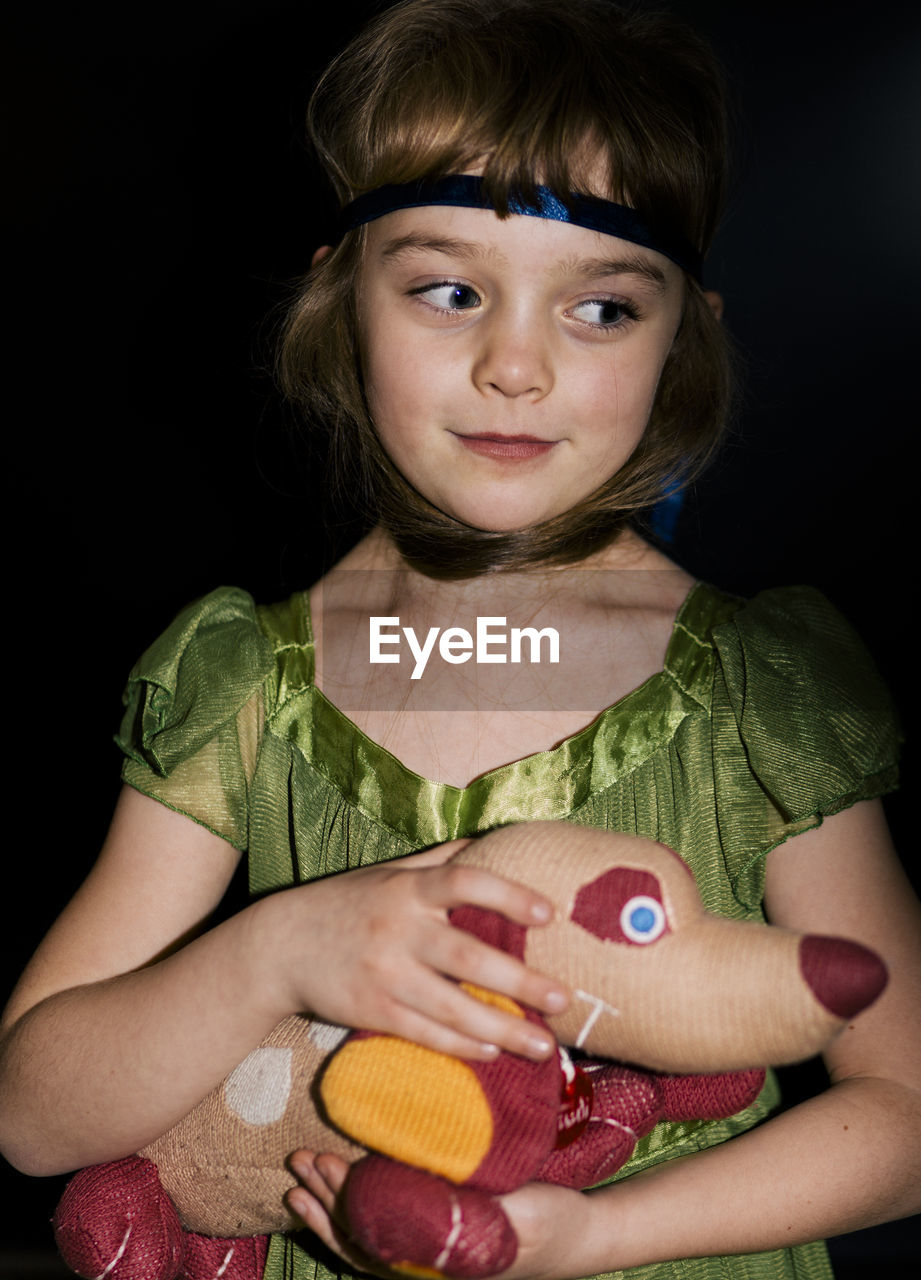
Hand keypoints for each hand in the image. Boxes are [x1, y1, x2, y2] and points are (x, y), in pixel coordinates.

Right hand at [259, 841, 568, 1060]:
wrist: (279, 946)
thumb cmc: (346, 903)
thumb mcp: (389, 872)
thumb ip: (440, 860)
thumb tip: (494, 839)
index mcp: (408, 888)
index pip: (465, 882)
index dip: (508, 895)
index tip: (548, 912)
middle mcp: (398, 929)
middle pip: (468, 957)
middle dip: (521, 981)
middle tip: (565, 998)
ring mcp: (384, 974)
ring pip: (452, 1007)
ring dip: (503, 1028)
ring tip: (545, 1046)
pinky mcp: (372, 1012)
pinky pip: (426, 1034)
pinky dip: (463, 1046)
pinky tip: (495, 1052)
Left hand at [286, 1151, 598, 1279]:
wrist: (583, 1236)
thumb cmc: (552, 1223)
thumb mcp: (518, 1213)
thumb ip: (472, 1207)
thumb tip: (424, 1190)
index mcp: (439, 1265)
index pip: (375, 1238)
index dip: (344, 1203)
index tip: (326, 1162)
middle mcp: (426, 1265)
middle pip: (359, 1240)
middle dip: (325, 1201)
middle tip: (301, 1160)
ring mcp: (429, 1254)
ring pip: (364, 1239)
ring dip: (329, 1207)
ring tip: (300, 1175)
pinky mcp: (438, 1235)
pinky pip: (386, 1230)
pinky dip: (357, 1210)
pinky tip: (341, 1183)